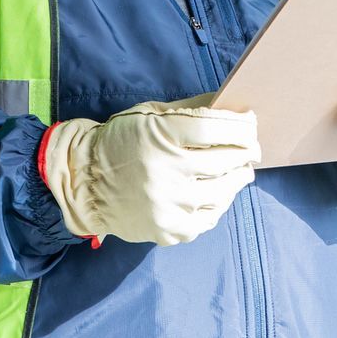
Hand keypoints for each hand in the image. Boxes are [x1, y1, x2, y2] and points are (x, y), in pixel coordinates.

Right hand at [40, 95, 258, 246]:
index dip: (241, 126)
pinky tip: (218, 193)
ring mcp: (168, 205)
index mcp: (160, 136)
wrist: (84, 182)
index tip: (251, 124)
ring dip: (238, 178)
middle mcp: (166, 172)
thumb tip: (234, 108)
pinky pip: (209, 217)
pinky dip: (219, 204)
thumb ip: (191, 110)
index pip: (215, 128)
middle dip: (247, 151)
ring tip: (241, 170)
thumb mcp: (150, 114)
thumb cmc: (120, 141)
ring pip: (224, 191)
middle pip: (226, 160)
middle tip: (252, 148)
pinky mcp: (168, 229)